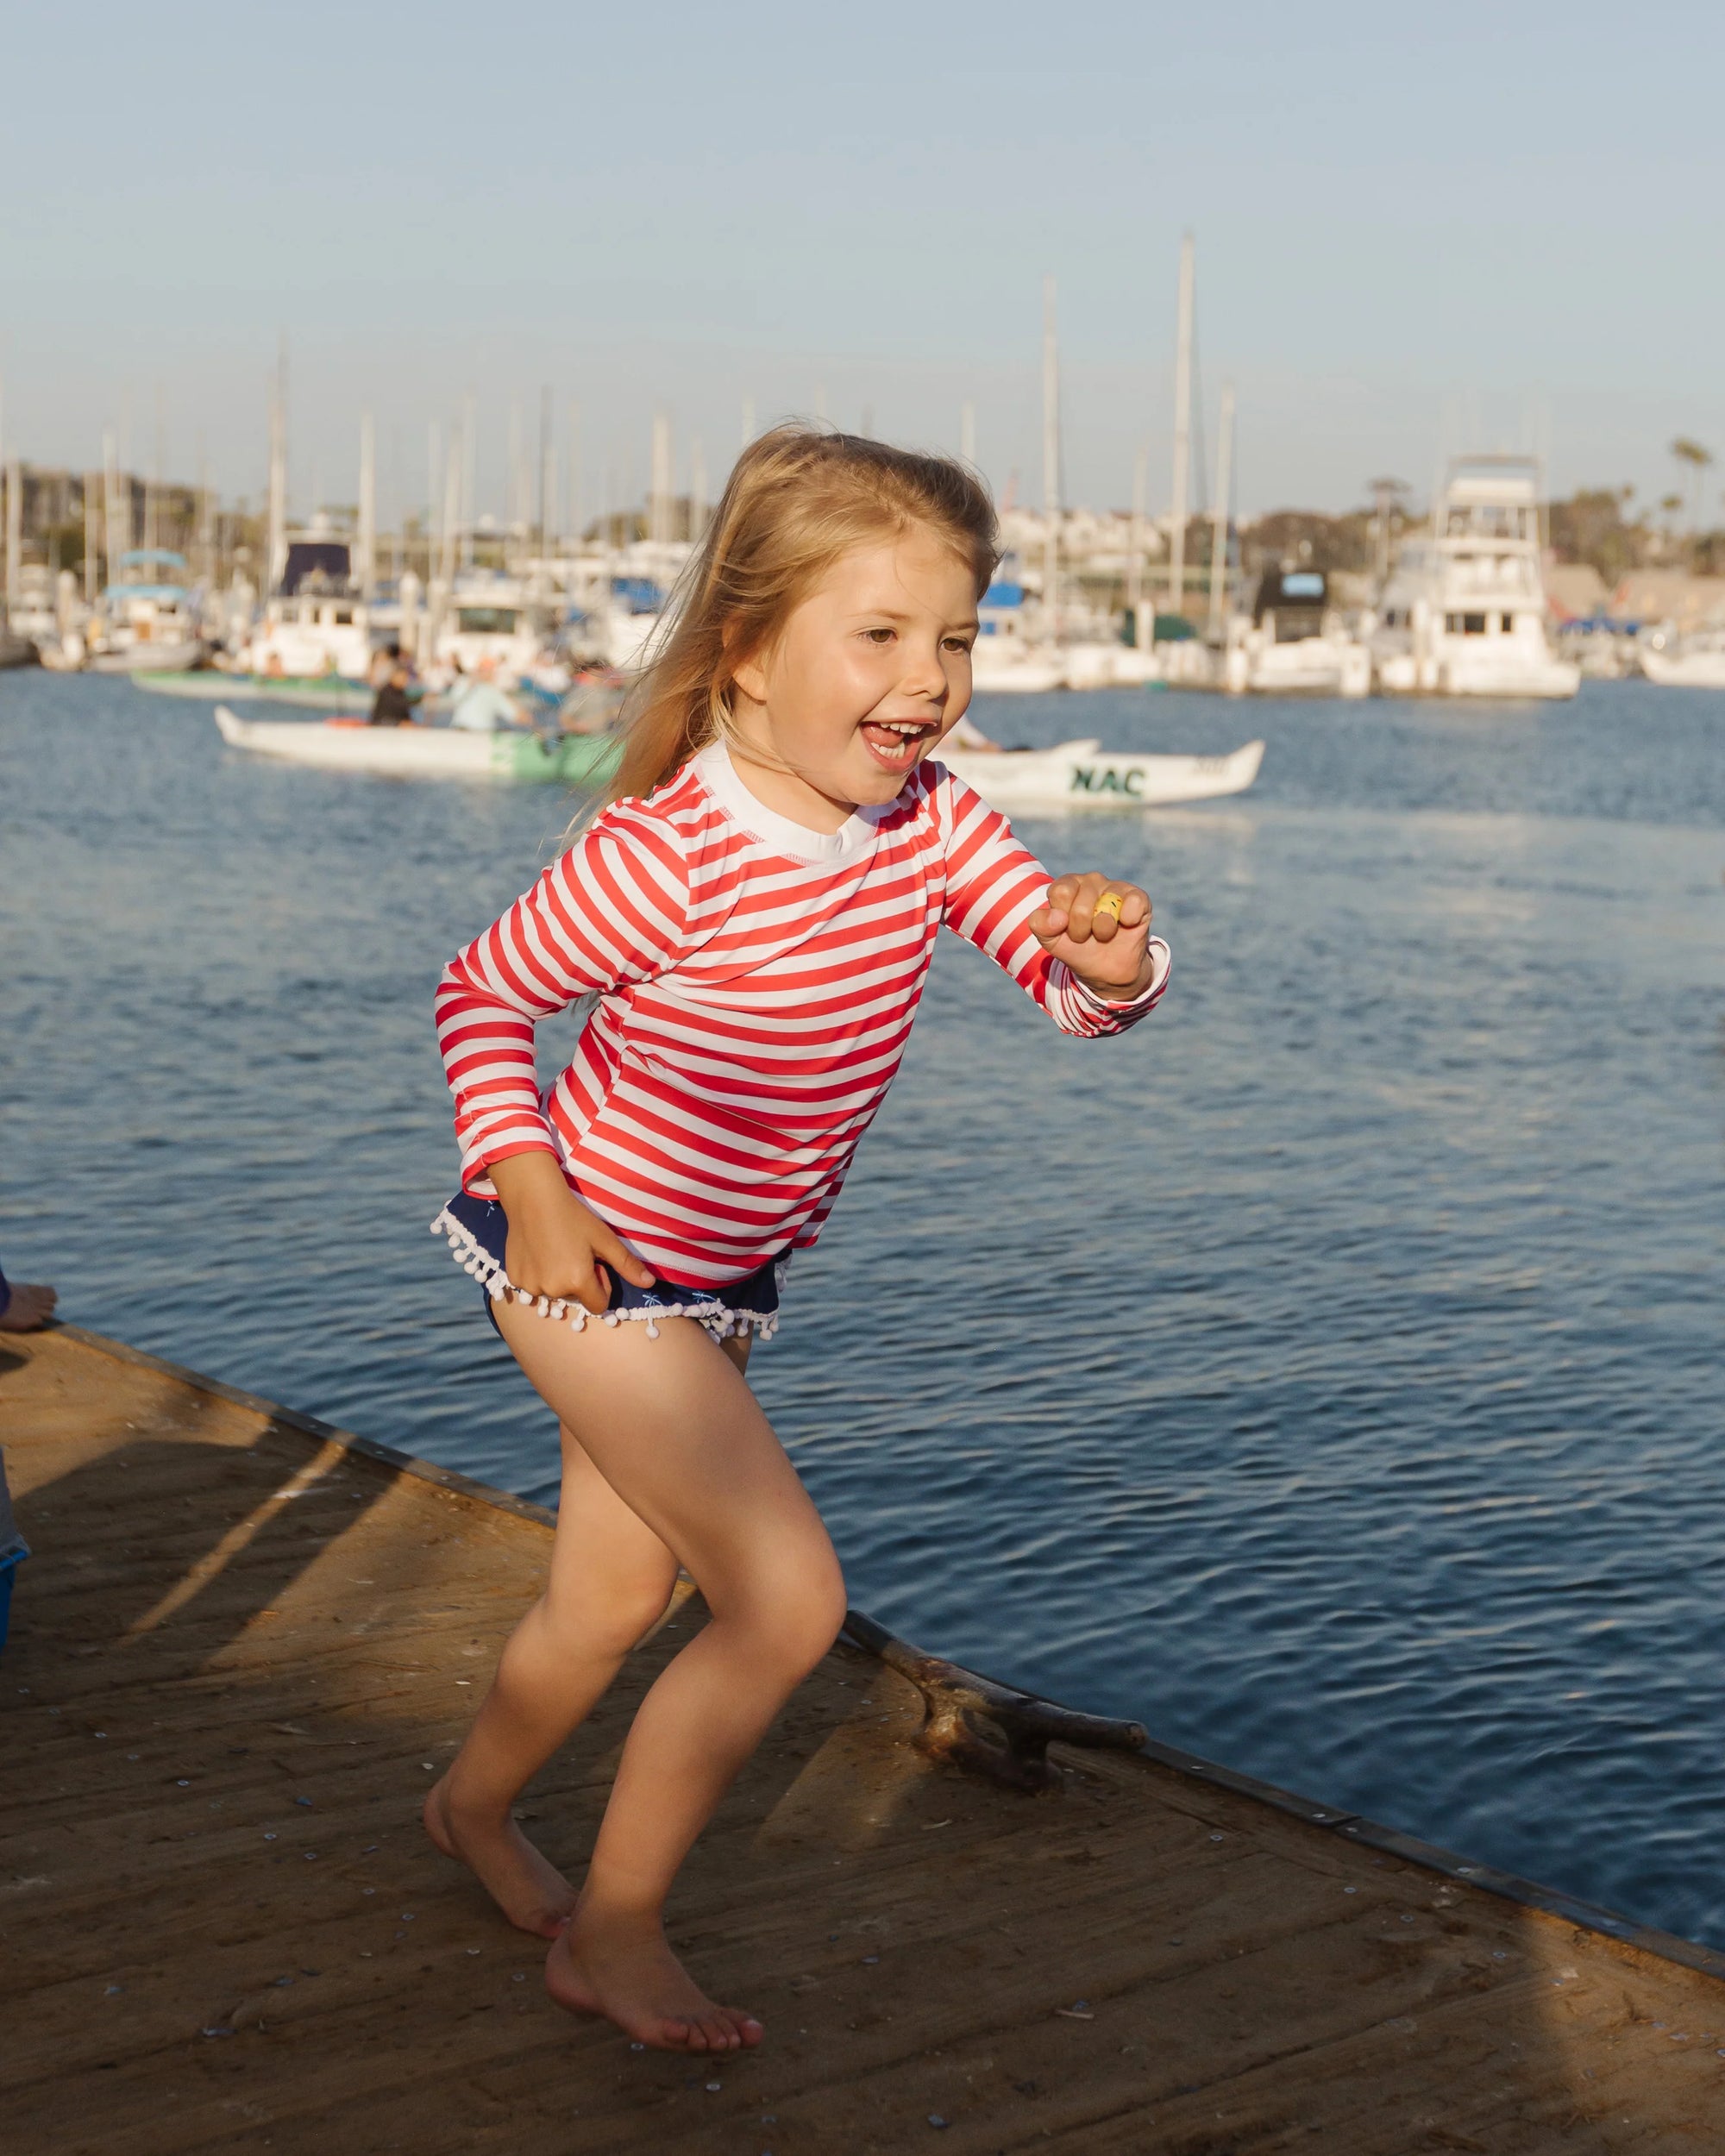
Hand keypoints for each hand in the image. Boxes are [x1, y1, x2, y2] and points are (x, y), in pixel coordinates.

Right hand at [486, 1152, 655, 1315]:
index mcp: (577, 1282)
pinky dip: (539, 1274)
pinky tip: (538, 1251)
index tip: (594, 1265)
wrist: (533, 1199)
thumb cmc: (573, 1217)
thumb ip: (627, 1264)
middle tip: (574, 1252)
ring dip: (558, 1278)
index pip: (598, 1306)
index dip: (601, 1287)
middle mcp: (553, 1290)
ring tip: (555, 1250)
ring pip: (554, 1292)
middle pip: (575, 1298)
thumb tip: (650, 1283)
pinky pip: (534, 1285)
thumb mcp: (604, 1239)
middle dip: (579, 1281)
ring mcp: (531, 1286)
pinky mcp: (515, 1279)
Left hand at [1030, 872, 1155, 1000]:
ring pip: (1106, 908)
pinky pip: (1134, 902)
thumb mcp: (1051, 941)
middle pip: (1081, 906)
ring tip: (1104, 934)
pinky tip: (1126, 925)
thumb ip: (1040, 925)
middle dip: (1081, 931)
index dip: (1062, 919)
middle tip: (1086, 936)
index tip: (1065, 929)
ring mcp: (1115, 887)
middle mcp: (1091, 881)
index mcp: (1067, 885)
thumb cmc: (1077, 949)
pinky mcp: (1138, 897)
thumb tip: (1057, 916)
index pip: (1060, 892)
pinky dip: (1129, 920)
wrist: (1106, 971)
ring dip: (1103, 931)